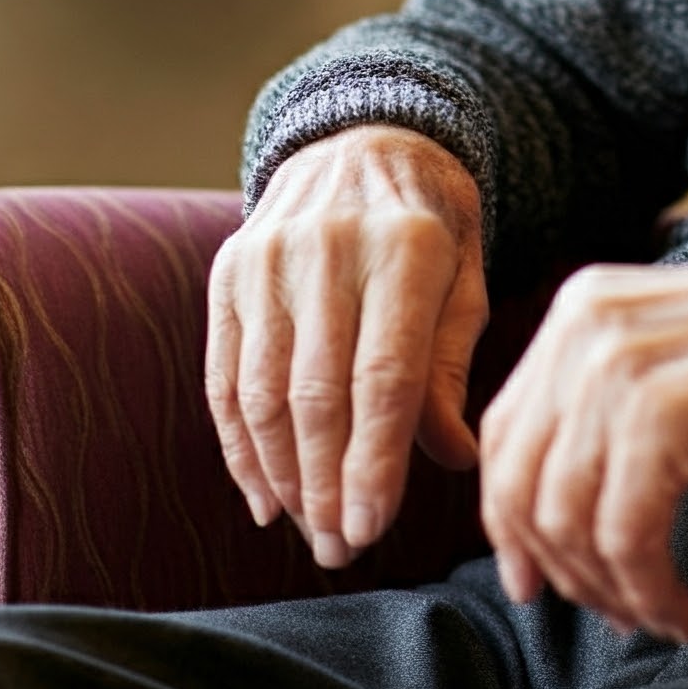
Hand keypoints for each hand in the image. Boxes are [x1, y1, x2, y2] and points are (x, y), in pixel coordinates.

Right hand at [205, 123, 488, 567]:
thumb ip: (449, 365)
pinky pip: (224, 376)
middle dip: (327, 485)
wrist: (365, 138)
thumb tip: (455, 458)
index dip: (375, 462)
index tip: (372, 529)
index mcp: (406, 246)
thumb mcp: (463, 278)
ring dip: (283, 476)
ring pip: (263, 393)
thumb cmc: (431, 225)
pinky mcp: (229, 271)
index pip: (385, 377)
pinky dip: (239, 446)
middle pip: (318, 395)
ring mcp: (270, 257)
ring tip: (309, 531)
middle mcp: (331, 248)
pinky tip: (264, 495)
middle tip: (340, 550)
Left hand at [479, 249, 687, 640]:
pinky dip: (648, 592)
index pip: (507, 432)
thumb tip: (533, 507)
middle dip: (558, 568)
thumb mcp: (662, 350)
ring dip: (609, 589)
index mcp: (580, 306)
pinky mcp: (661, 417)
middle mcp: (586, 328)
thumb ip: (593, 399)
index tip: (530, 580)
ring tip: (655, 612)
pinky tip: (684, 611)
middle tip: (607, 611)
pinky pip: (626, 538)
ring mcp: (619, 369)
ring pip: (568, 521)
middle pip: (523, 484)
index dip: (506, 523)